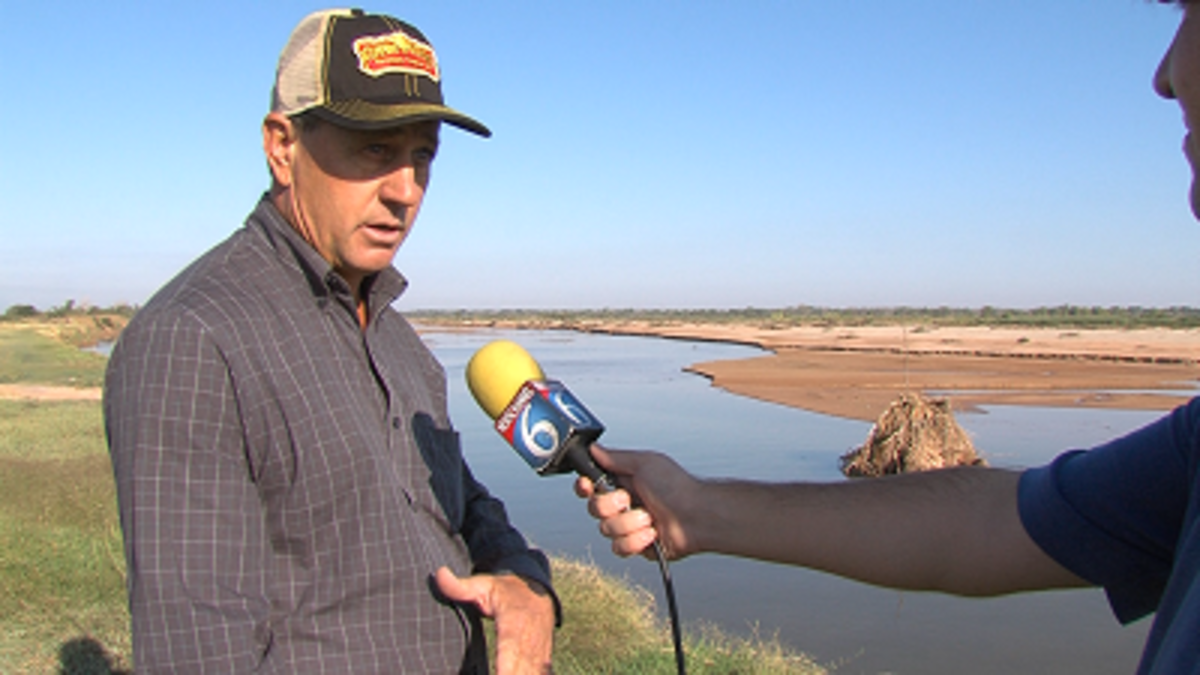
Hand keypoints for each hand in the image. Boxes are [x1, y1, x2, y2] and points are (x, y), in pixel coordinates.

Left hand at [435, 568, 554, 673]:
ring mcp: (539, 655)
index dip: (505, 670)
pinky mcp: (542, 664)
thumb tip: (438, 574)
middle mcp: (530, 642)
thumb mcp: (483, 584)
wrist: (537, 591)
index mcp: (514, 624)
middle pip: (522, 672)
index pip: (509, 652)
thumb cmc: (504, 591)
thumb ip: (460, 586)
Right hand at [573, 446, 698, 559]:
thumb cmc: (676, 486)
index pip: (590, 486)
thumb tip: (595, 449)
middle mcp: (623, 505)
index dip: (584, 487)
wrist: (696, 516)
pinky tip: (652, 534)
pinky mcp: (636, 546)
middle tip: (628, 499)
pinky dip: (636, 541)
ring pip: (606, 530)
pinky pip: (619, 548)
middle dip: (610, 506)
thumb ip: (615, 458)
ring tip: (650, 518)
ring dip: (629, 523)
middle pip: (594, 509)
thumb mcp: (644, 463)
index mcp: (622, 483)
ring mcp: (629, 527)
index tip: (587, 485)